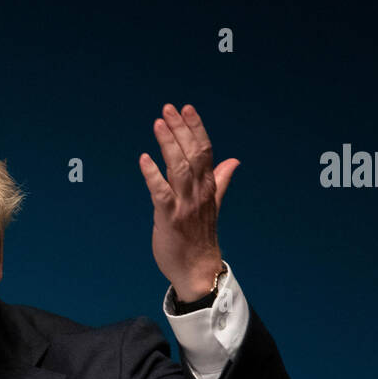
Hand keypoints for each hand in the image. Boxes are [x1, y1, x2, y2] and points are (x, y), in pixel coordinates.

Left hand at [138, 104, 237, 301]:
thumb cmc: (200, 237)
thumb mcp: (212, 204)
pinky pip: (161, 193)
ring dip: (168, 144)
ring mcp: (185, 205)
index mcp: (209, 187)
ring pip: (178, 168)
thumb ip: (220, 181)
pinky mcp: (169, 218)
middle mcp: (199, 193)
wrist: (198, 269)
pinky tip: (144, 159)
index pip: (205, 151)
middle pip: (192, 154)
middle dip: (180, 129)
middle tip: (168, 109)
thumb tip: (233, 161)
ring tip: (158, 124)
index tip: (187, 109)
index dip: (196, 128)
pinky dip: (152, 175)